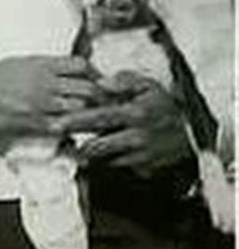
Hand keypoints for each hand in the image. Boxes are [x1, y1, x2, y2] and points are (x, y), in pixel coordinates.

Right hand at [0, 55, 104, 153]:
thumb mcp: (15, 64)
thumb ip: (41, 67)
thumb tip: (62, 70)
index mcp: (40, 64)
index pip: (80, 65)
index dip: (93, 73)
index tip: (97, 80)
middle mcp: (44, 82)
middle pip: (87, 87)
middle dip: (99, 95)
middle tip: (105, 102)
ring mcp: (41, 104)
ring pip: (80, 108)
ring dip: (90, 113)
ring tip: (96, 118)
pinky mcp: (35, 124)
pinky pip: (64, 126)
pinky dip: (74, 128)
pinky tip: (78, 131)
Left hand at [53, 71, 192, 176]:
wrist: (191, 131)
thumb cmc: (164, 105)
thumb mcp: (148, 85)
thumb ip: (124, 80)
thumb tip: (102, 82)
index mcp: (134, 114)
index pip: (99, 118)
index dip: (76, 121)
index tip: (57, 123)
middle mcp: (135, 137)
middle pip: (96, 144)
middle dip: (74, 144)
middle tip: (58, 141)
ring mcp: (139, 155)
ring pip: (104, 158)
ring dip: (89, 153)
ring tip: (75, 147)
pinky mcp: (142, 168)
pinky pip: (117, 165)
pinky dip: (107, 159)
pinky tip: (100, 152)